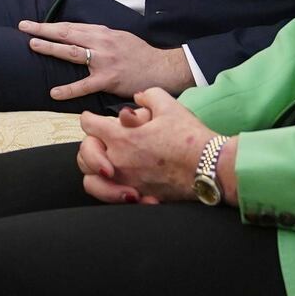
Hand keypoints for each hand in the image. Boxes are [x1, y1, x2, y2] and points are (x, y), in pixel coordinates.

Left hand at [18, 21, 194, 99]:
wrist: (162, 68)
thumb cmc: (139, 54)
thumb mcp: (119, 37)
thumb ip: (99, 37)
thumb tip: (79, 36)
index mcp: (102, 32)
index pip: (71, 26)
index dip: (50, 25)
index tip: (32, 24)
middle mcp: (101, 43)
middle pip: (67, 34)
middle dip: (43, 30)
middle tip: (24, 27)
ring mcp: (104, 61)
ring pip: (72, 52)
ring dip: (51, 48)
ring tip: (33, 46)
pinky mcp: (108, 80)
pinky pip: (84, 85)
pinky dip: (68, 89)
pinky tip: (54, 93)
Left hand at [79, 89, 228, 204]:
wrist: (210, 167)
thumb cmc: (191, 137)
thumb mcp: (169, 106)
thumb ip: (148, 96)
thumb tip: (138, 98)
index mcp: (121, 136)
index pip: (89, 124)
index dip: (90, 118)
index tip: (94, 119)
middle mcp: (118, 160)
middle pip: (84, 153)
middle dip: (90, 145)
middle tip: (102, 142)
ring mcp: (126, 181)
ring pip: (91, 181)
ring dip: (96, 172)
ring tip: (106, 168)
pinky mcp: (138, 197)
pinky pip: (113, 199)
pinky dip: (113, 193)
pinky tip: (125, 186)